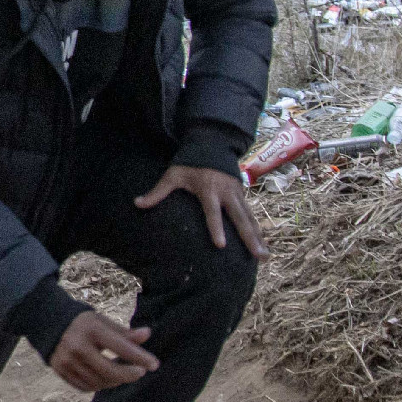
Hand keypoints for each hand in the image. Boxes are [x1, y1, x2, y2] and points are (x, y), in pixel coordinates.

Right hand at [47, 311, 157, 392]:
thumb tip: (148, 335)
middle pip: (110, 370)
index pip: (121, 347)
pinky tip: (106, 377)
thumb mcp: (103, 322)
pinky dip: (100, 385)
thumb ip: (124, 332)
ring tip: (122, 373)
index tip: (155, 365)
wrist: (47, 323)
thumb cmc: (82, 323)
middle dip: (129, 375)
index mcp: (91, 330)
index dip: (140, 358)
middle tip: (140, 373)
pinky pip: (86, 387)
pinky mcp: (61, 372)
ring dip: (115, 380)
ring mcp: (67, 361)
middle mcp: (77, 346)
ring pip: (99, 382)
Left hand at [136, 164, 269, 260]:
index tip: (221, 246)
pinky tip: (263, 244)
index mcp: (209, 189)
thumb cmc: (189, 162)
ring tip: (265, 256)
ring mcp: (237, 194)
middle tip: (258, 255)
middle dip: (249, 237)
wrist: (211, 145)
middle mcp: (227, 193)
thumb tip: (136, 203)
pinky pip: (251, 215)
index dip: (216, 228)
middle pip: (240, 218)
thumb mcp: (173, 175)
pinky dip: (258, 230)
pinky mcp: (242, 195)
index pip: (212, 212)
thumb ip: (157, 191)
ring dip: (258, 237)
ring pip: (250, 218)